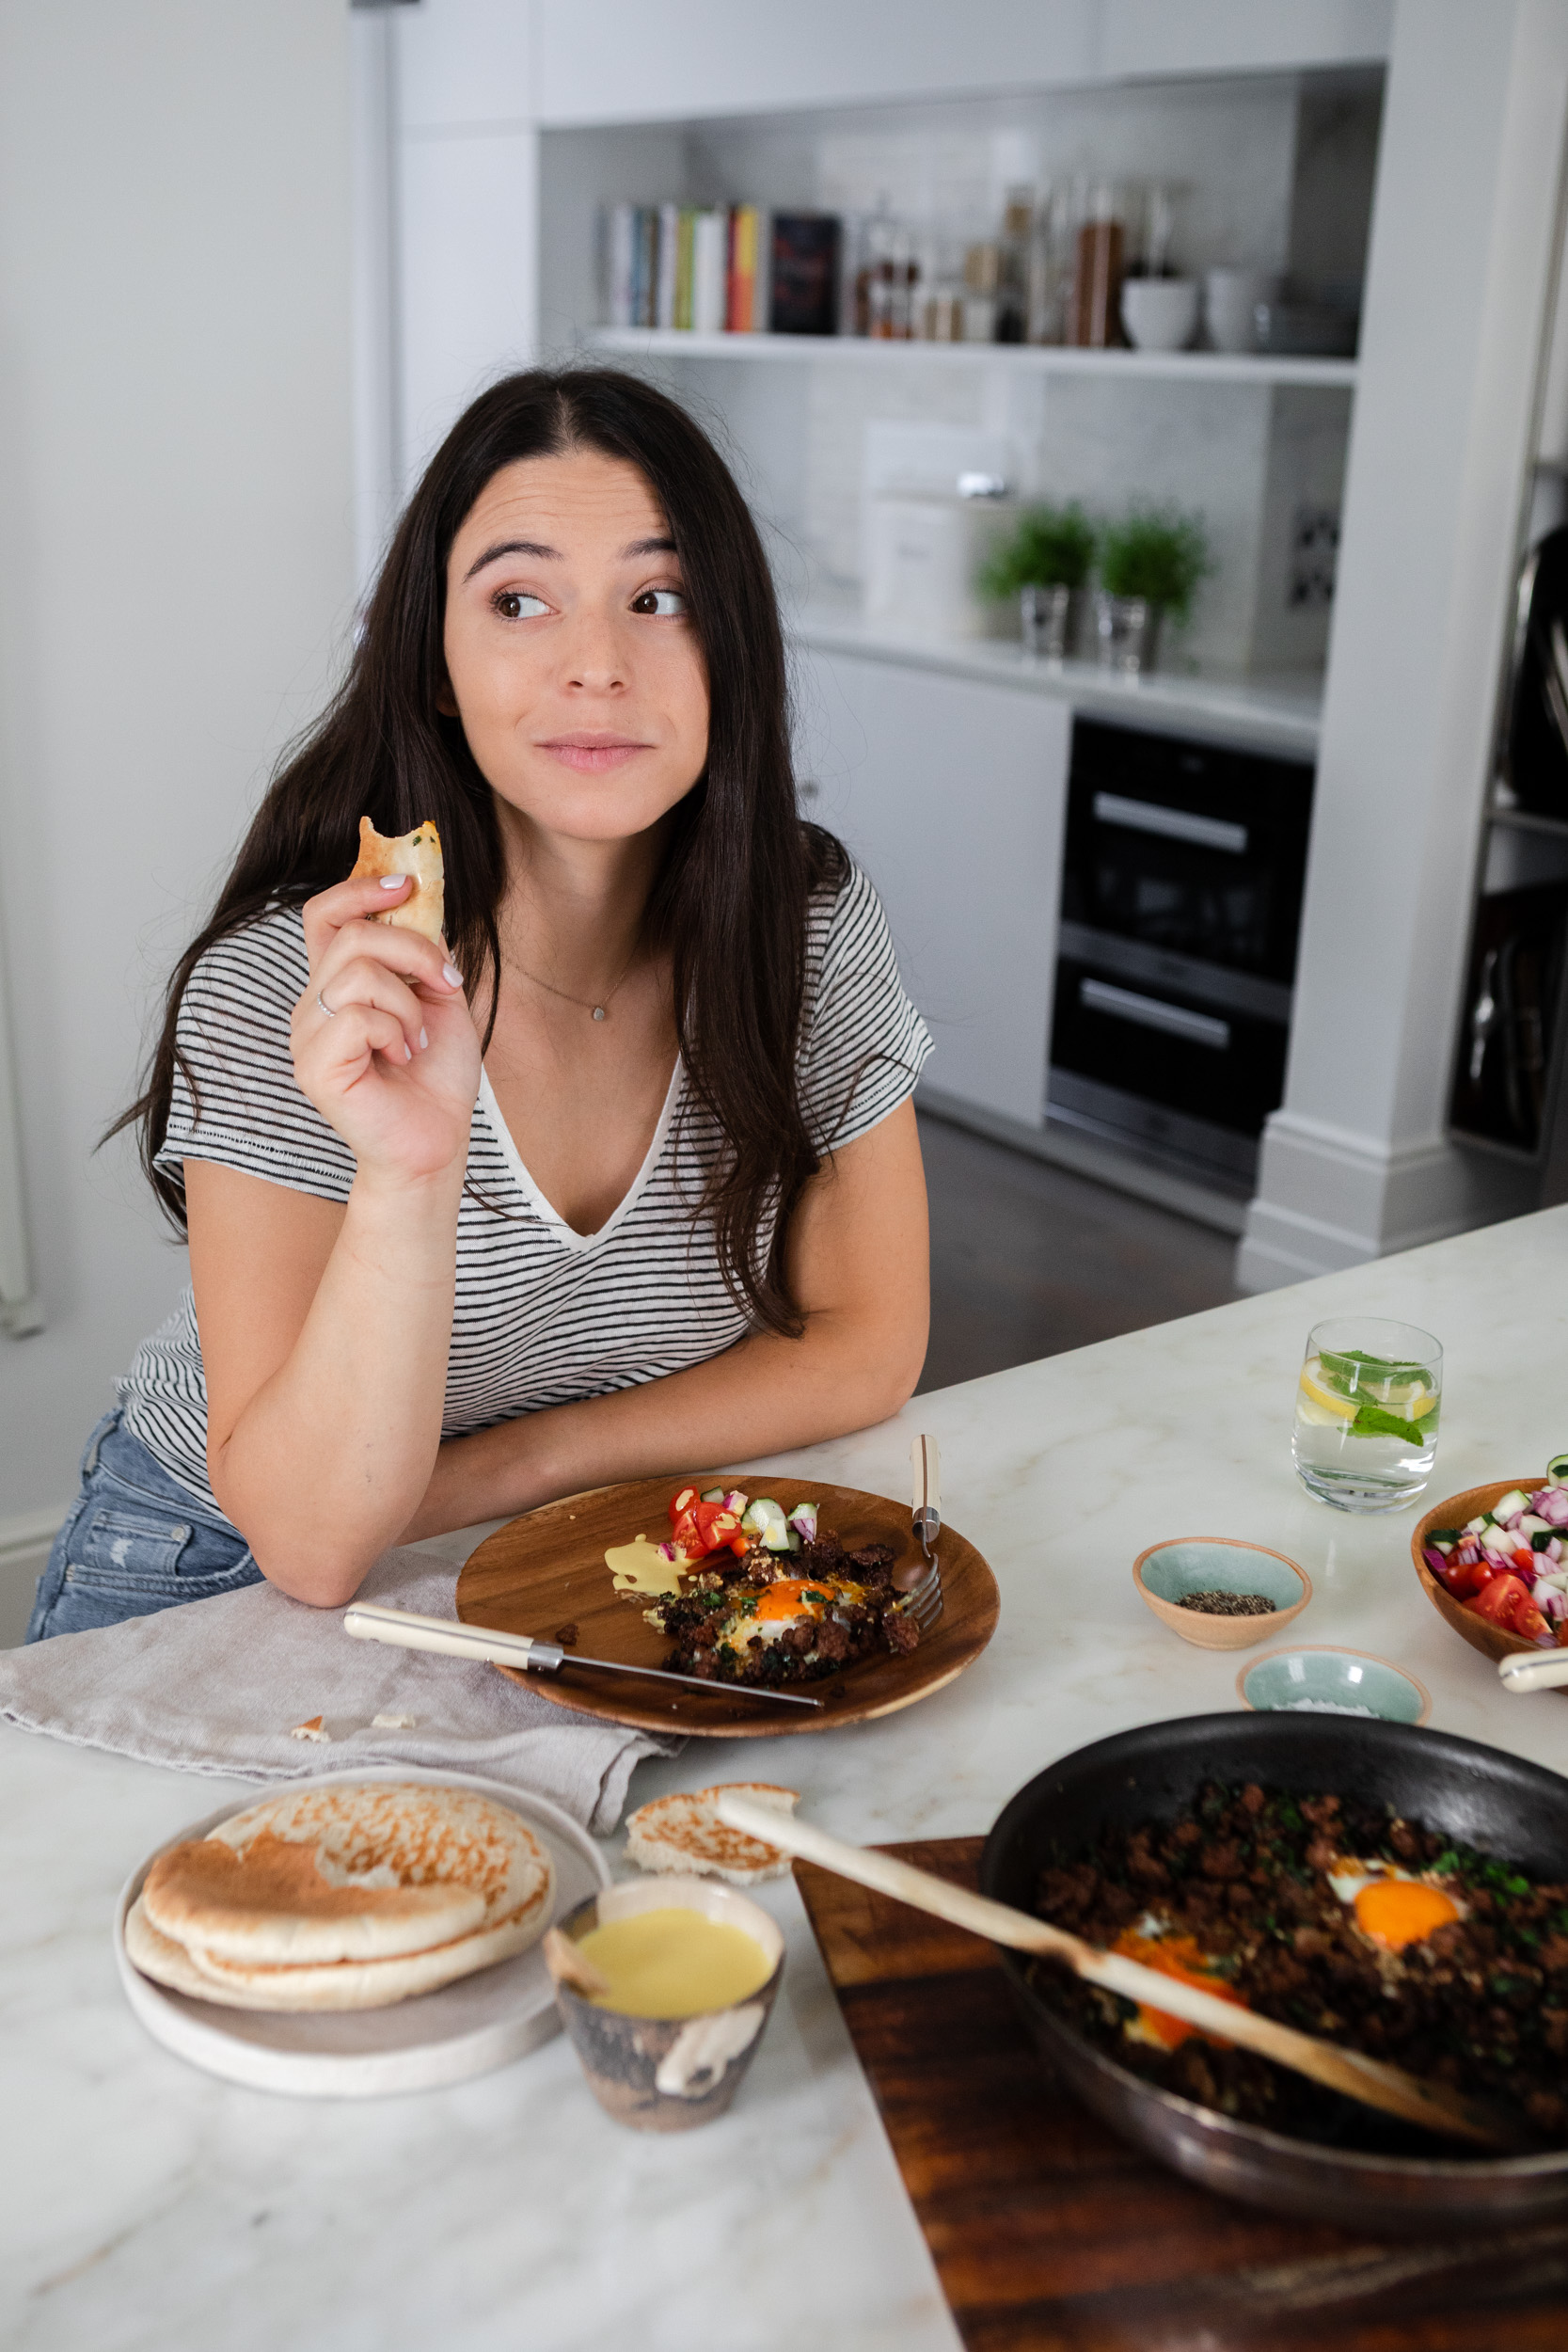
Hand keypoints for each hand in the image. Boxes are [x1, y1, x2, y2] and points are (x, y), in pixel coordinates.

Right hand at [290, 874, 480, 1185]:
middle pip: (352, 934)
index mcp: (337, 984)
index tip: (406, 883)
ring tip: (418, 1040)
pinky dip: (396, 1032)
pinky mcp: (314, 1066)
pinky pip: (358, 1016)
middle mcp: (314, 1004)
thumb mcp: (441, 998)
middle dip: (413, 950)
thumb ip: (425, 952)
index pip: (326, 915)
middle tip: (446, 986)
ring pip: (358, 972)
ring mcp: (308, 1035)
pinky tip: (403, 1058)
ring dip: (408, 1003)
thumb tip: (419, 902)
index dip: (360, 888)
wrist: (437, 1141)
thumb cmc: (436, 1077)